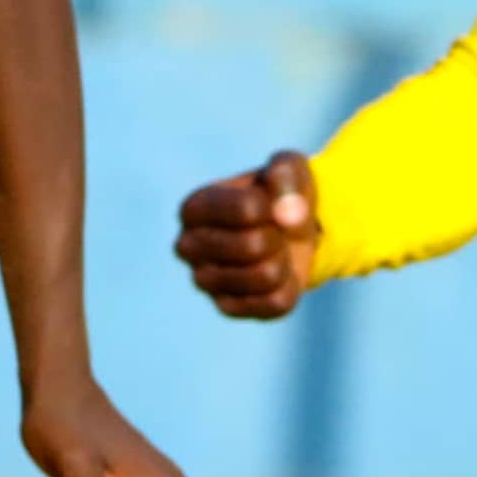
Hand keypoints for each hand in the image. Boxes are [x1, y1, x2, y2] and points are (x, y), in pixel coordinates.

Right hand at [173, 151, 321, 319]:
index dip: (276, 205)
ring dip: (284, 261)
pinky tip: (275, 274)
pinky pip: (274, 303)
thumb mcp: (289, 169)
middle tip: (272, 231)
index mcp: (193, 207)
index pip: (248, 210)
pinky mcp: (226, 308)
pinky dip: (288, 286)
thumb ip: (286, 176)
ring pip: (266, 276)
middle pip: (254, 246)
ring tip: (273, 251)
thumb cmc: (278, 192)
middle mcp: (187, 246)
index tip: (269, 203)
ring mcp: (203, 281)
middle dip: (278, 236)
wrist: (287, 229)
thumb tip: (289, 216)